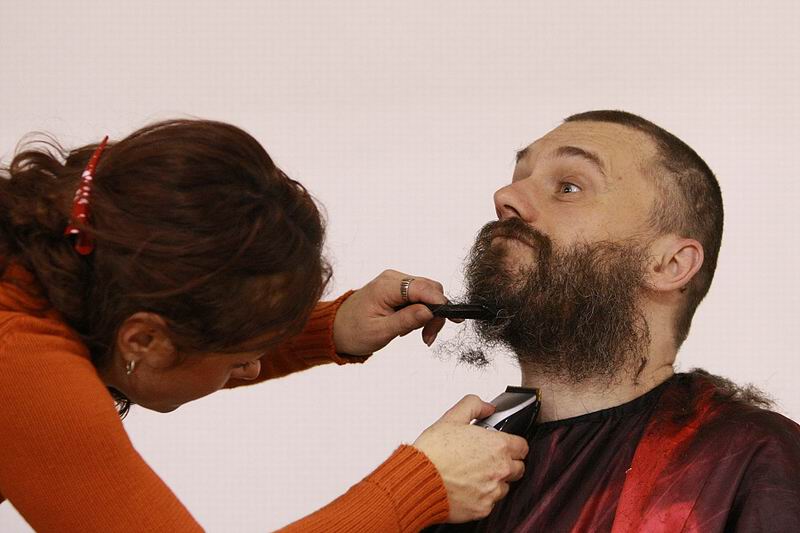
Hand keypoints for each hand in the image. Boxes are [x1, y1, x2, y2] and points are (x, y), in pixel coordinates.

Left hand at [333, 269, 449, 355]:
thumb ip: (406, 320)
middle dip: (435, 313)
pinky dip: (421, 312)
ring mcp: (396, 282)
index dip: (441, 303)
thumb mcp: (381, 331)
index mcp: (387, 286)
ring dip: (429, 315)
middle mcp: (393, 278)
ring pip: (428, 293)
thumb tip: (429, 311)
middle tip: (428, 337)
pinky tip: (410, 326)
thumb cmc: (354, 331)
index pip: (424, 288)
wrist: (337, 328)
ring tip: (418, 335)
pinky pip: (419, 296)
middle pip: (430, 289)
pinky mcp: (397, 288)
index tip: (453, 320)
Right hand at [413, 395, 528, 522]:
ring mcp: (492, 491)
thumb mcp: (451, 418)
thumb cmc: (433, 452)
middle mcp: (500, 469)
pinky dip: (482, 496)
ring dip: (495, 481)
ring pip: (505, 486)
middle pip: (518, 468)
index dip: (513, 444)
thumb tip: (488, 407)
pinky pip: (490, 502)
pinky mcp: (483, 508)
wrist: (419, 480)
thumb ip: (473, 405)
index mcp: (497, 446)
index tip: (505, 446)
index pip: (522, 446)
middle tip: (488, 460)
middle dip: (507, 463)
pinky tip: (466, 487)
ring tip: (474, 474)